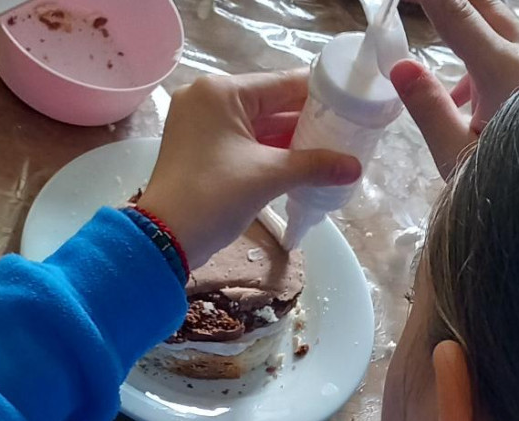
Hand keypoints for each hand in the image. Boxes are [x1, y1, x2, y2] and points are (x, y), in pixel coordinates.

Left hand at [139, 72, 361, 268]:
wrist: (163, 239)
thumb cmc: (213, 196)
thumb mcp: (268, 177)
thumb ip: (315, 166)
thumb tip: (354, 168)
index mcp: (222, 91)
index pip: (283, 84)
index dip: (321, 96)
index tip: (353, 106)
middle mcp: (209, 99)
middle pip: (272, 103)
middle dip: (308, 121)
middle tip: (347, 133)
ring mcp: (203, 125)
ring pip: (260, 125)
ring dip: (292, 139)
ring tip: (332, 150)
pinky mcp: (202, 149)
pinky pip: (246, 142)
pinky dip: (272, 152)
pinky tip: (303, 163)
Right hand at [391, 0, 518, 176]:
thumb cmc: (515, 186)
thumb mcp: (460, 157)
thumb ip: (430, 110)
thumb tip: (402, 67)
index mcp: (505, 71)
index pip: (456, 14)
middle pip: (486, 5)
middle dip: (454, 2)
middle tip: (422, 8)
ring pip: (504, 30)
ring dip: (471, 37)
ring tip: (451, 89)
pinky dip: (492, 62)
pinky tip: (475, 102)